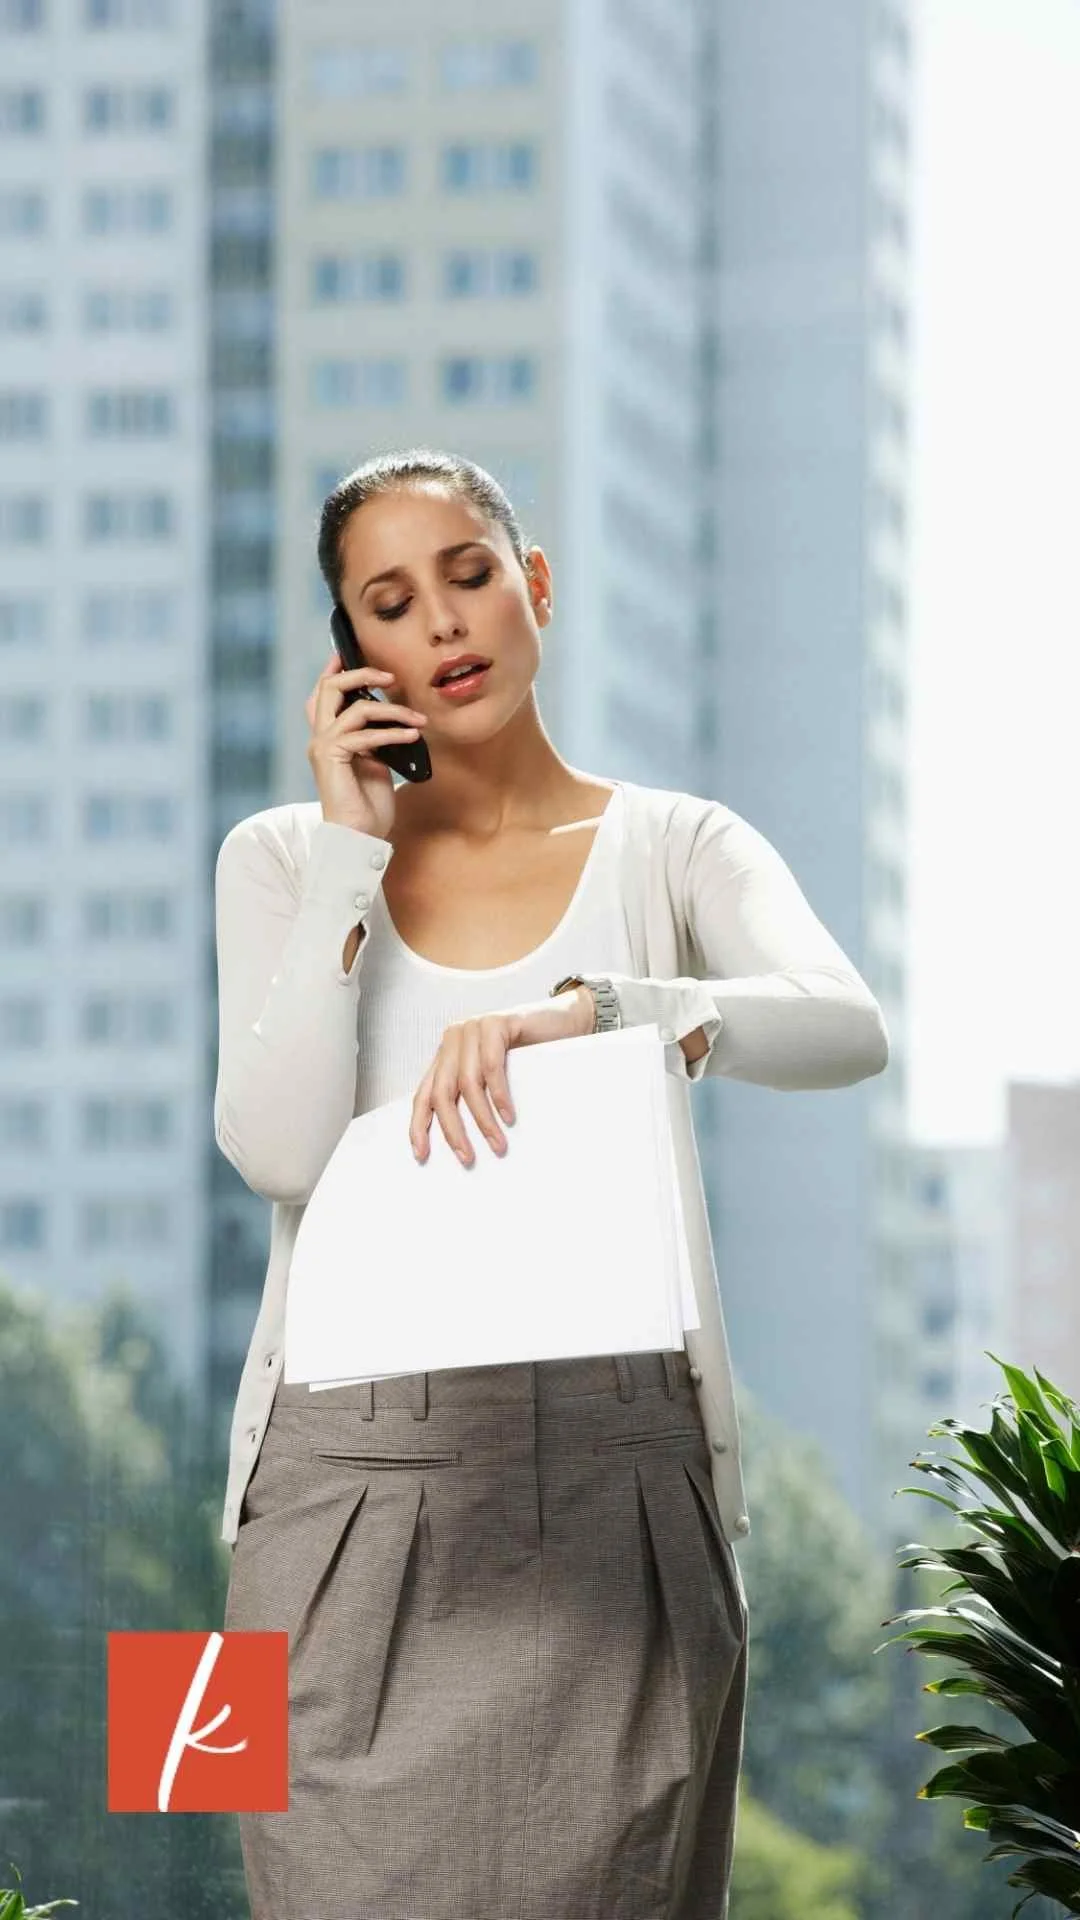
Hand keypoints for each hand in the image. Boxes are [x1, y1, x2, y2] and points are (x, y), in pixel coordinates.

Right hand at [305, 647, 427, 840]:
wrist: (359, 838)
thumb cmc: (368, 806)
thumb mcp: (377, 763)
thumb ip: (376, 738)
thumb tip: (396, 717)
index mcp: (328, 737)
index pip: (324, 693)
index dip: (336, 670)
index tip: (351, 651)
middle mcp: (320, 738)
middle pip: (328, 687)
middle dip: (360, 674)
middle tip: (390, 676)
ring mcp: (323, 748)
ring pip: (354, 708)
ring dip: (392, 710)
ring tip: (418, 721)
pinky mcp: (331, 759)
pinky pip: (364, 734)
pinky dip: (392, 733)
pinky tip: (412, 736)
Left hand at [410, 989, 594, 1165]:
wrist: (564, 1021)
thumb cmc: (529, 1054)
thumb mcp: (492, 1078)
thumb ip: (473, 1096)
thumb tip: (462, 1143)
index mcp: (447, 1055)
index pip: (424, 1094)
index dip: (419, 1126)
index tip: (422, 1154)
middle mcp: (454, 1040)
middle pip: (442, 1092)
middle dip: (452, 1130)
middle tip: (467, 1157)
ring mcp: (473, 1028)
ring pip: (467, 1083)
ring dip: (482, 1119)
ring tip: (496, 1143)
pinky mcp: (495, 1023)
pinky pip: (492, 1066)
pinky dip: (499, 1095)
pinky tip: (508, 1116)